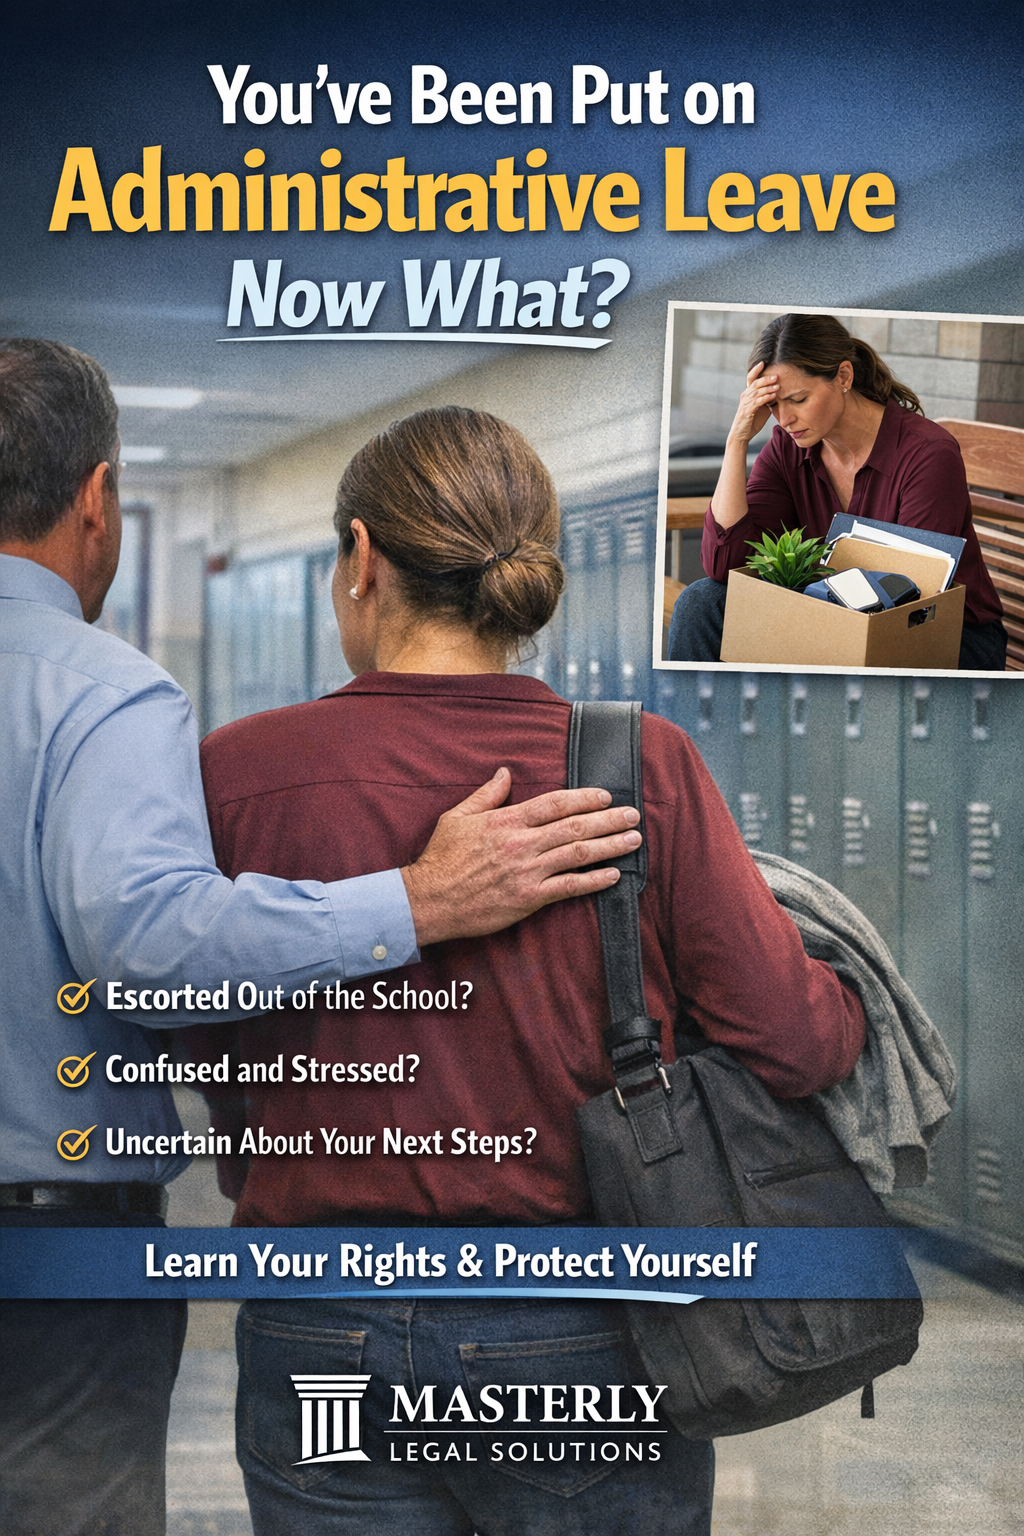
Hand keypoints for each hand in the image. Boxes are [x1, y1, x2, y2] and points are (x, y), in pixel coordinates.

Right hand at [401, 767, 641, 945]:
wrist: (428, 900)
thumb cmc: (441, 858)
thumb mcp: (457, 817)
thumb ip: (487, 795)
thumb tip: (505, 772)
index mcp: (506, 821)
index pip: (555, 804)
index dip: (584, 798)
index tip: (605, 795)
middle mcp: (521, 844)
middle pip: (575, 826)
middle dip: (608, 819)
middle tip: (633, 815)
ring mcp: (527, 872)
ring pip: (578, 854)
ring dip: (610, 846)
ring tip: (634, 840)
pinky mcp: (528, 899)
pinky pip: (569, 888)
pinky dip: (594, 880)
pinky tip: (614, 875)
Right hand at [729, 360, 777, 445]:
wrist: (741, 435)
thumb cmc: (752, 421)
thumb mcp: (762, 408)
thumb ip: (768, 399)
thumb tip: (778, 393)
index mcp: (748, 393)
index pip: (751, 378)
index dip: (756, 369)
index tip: (764, 362)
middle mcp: (745, 396)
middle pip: (755, 383)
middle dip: (766, 379)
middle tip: (776, 376)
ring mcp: (745, 403)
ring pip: (757, 392)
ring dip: (768, 388)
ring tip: (778, 386)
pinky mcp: (747, 411)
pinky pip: (757, 402)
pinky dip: (766, 398)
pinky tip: (773, 396)